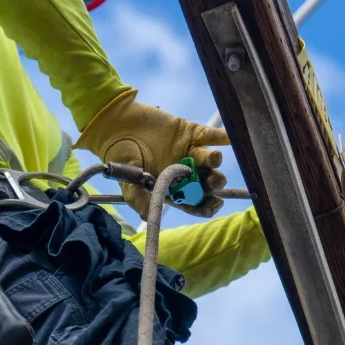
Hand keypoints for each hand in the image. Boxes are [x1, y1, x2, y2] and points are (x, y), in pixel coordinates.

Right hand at [74, 90, 229, 217]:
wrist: (114, 125)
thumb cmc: (119, 156)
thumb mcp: (127, 182)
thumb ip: (139, 199)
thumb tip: (149, 219)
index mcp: (170, 187)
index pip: (193, 201)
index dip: (206, 205)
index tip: (215, 204)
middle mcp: (183, 171)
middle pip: (205, 182)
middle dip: (213, 183)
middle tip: (215, 181)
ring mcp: (187, 151)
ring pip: (208, 159)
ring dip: (214, 160)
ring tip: (214, 158)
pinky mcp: (189, 131)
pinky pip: (209, 134)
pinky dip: (222, 136)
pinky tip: (230, 138)